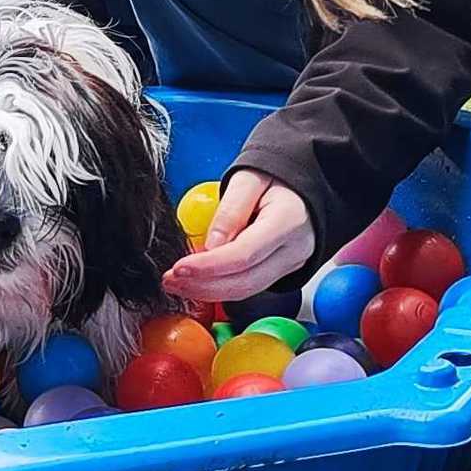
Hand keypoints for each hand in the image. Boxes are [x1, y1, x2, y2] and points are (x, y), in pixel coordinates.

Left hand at [164, 168, 315, 304]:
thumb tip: (210, 246)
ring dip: (207, 291)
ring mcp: (290, 264)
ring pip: (246, 290)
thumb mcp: (250, 178)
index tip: (179, 267)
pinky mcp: (280, 272)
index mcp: (288, 220)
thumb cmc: (277, 178)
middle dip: (202, 285)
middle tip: (169, 280)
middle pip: (245, 281)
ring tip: (176, 283)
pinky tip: (197, 282)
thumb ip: (230, 210)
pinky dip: (219, 287)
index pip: (244, 254)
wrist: (301, 188)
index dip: (209, 266)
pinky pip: (249, 286)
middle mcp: (293, 249)